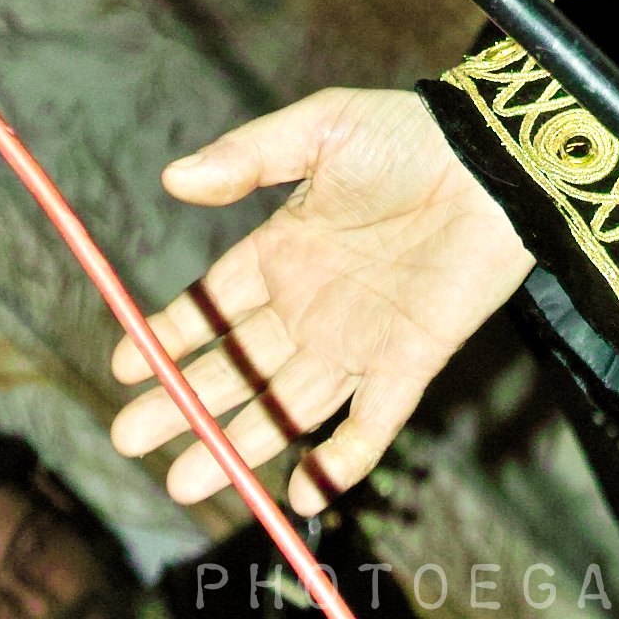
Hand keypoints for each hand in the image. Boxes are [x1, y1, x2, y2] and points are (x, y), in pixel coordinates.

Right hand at [110, 88, 531, 512]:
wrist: (493, 161)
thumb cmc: (409, 134)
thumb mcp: (321, 127)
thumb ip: (248, 156)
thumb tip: (171, 178)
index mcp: (284, 251)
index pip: (213, 307)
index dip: (168, 337)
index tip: (124, 364)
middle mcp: (313, 304)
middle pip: (235, 368)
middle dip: (183, 403)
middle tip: (130, 438)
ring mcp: (359, 338)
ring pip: (285, 405)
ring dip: (239, 443)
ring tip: (185, 479)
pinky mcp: (409, 361)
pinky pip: (369, 424)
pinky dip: (337, 462)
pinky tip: (296, 490)